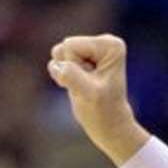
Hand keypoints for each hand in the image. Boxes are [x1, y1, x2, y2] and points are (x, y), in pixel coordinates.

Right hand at [47, 34, 150, 166]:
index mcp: (110, 45)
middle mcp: (104, 42)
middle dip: (70, 70)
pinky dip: (62, 76)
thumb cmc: (104, 111)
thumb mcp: (90, 95)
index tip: (92, 82)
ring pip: (58, 54)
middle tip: (87, 86)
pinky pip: (57, 61)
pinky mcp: (81, 58)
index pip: (71, 46)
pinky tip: (78, 86)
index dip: (75, 68)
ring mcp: (92, 49)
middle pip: (64, 48)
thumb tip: (57, 66)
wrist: (109, 125)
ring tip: (83, 87)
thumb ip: (73, 77)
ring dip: (65, 74)